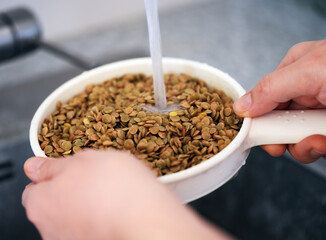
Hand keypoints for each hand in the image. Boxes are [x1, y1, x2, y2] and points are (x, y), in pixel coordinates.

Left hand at [22, 150, 231, 239]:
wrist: (145, 217)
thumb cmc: (114, 187)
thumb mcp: (81, 160)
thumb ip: (53, 165)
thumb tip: (34, 166)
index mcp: (40, 202)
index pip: (34, 187)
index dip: (54, 175)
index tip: (70, 169)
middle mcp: (50, 228)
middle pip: (54, 203)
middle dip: (70, 189)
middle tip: (93, 177)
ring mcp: (71, 238)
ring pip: (74, 215)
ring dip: (86, 203)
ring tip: (109, 191)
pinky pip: (90, 226)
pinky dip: (99, 217)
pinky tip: (116, 206)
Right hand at [234, 40, 325, 162]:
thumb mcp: (310, 71)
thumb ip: (271, 88)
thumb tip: (239, 106)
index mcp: (294, 71)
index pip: (263, 98)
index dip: (256, 120)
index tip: (254, 136)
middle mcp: (305, 91)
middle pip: (277, 122)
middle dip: (279, 138)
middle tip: (280, 145)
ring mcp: (318, 113)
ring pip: (296, 139)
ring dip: (302, 148)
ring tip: (317, 141)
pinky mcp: (325, 130)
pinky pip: (314, 147)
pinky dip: (318, 149)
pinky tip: (324, 143)